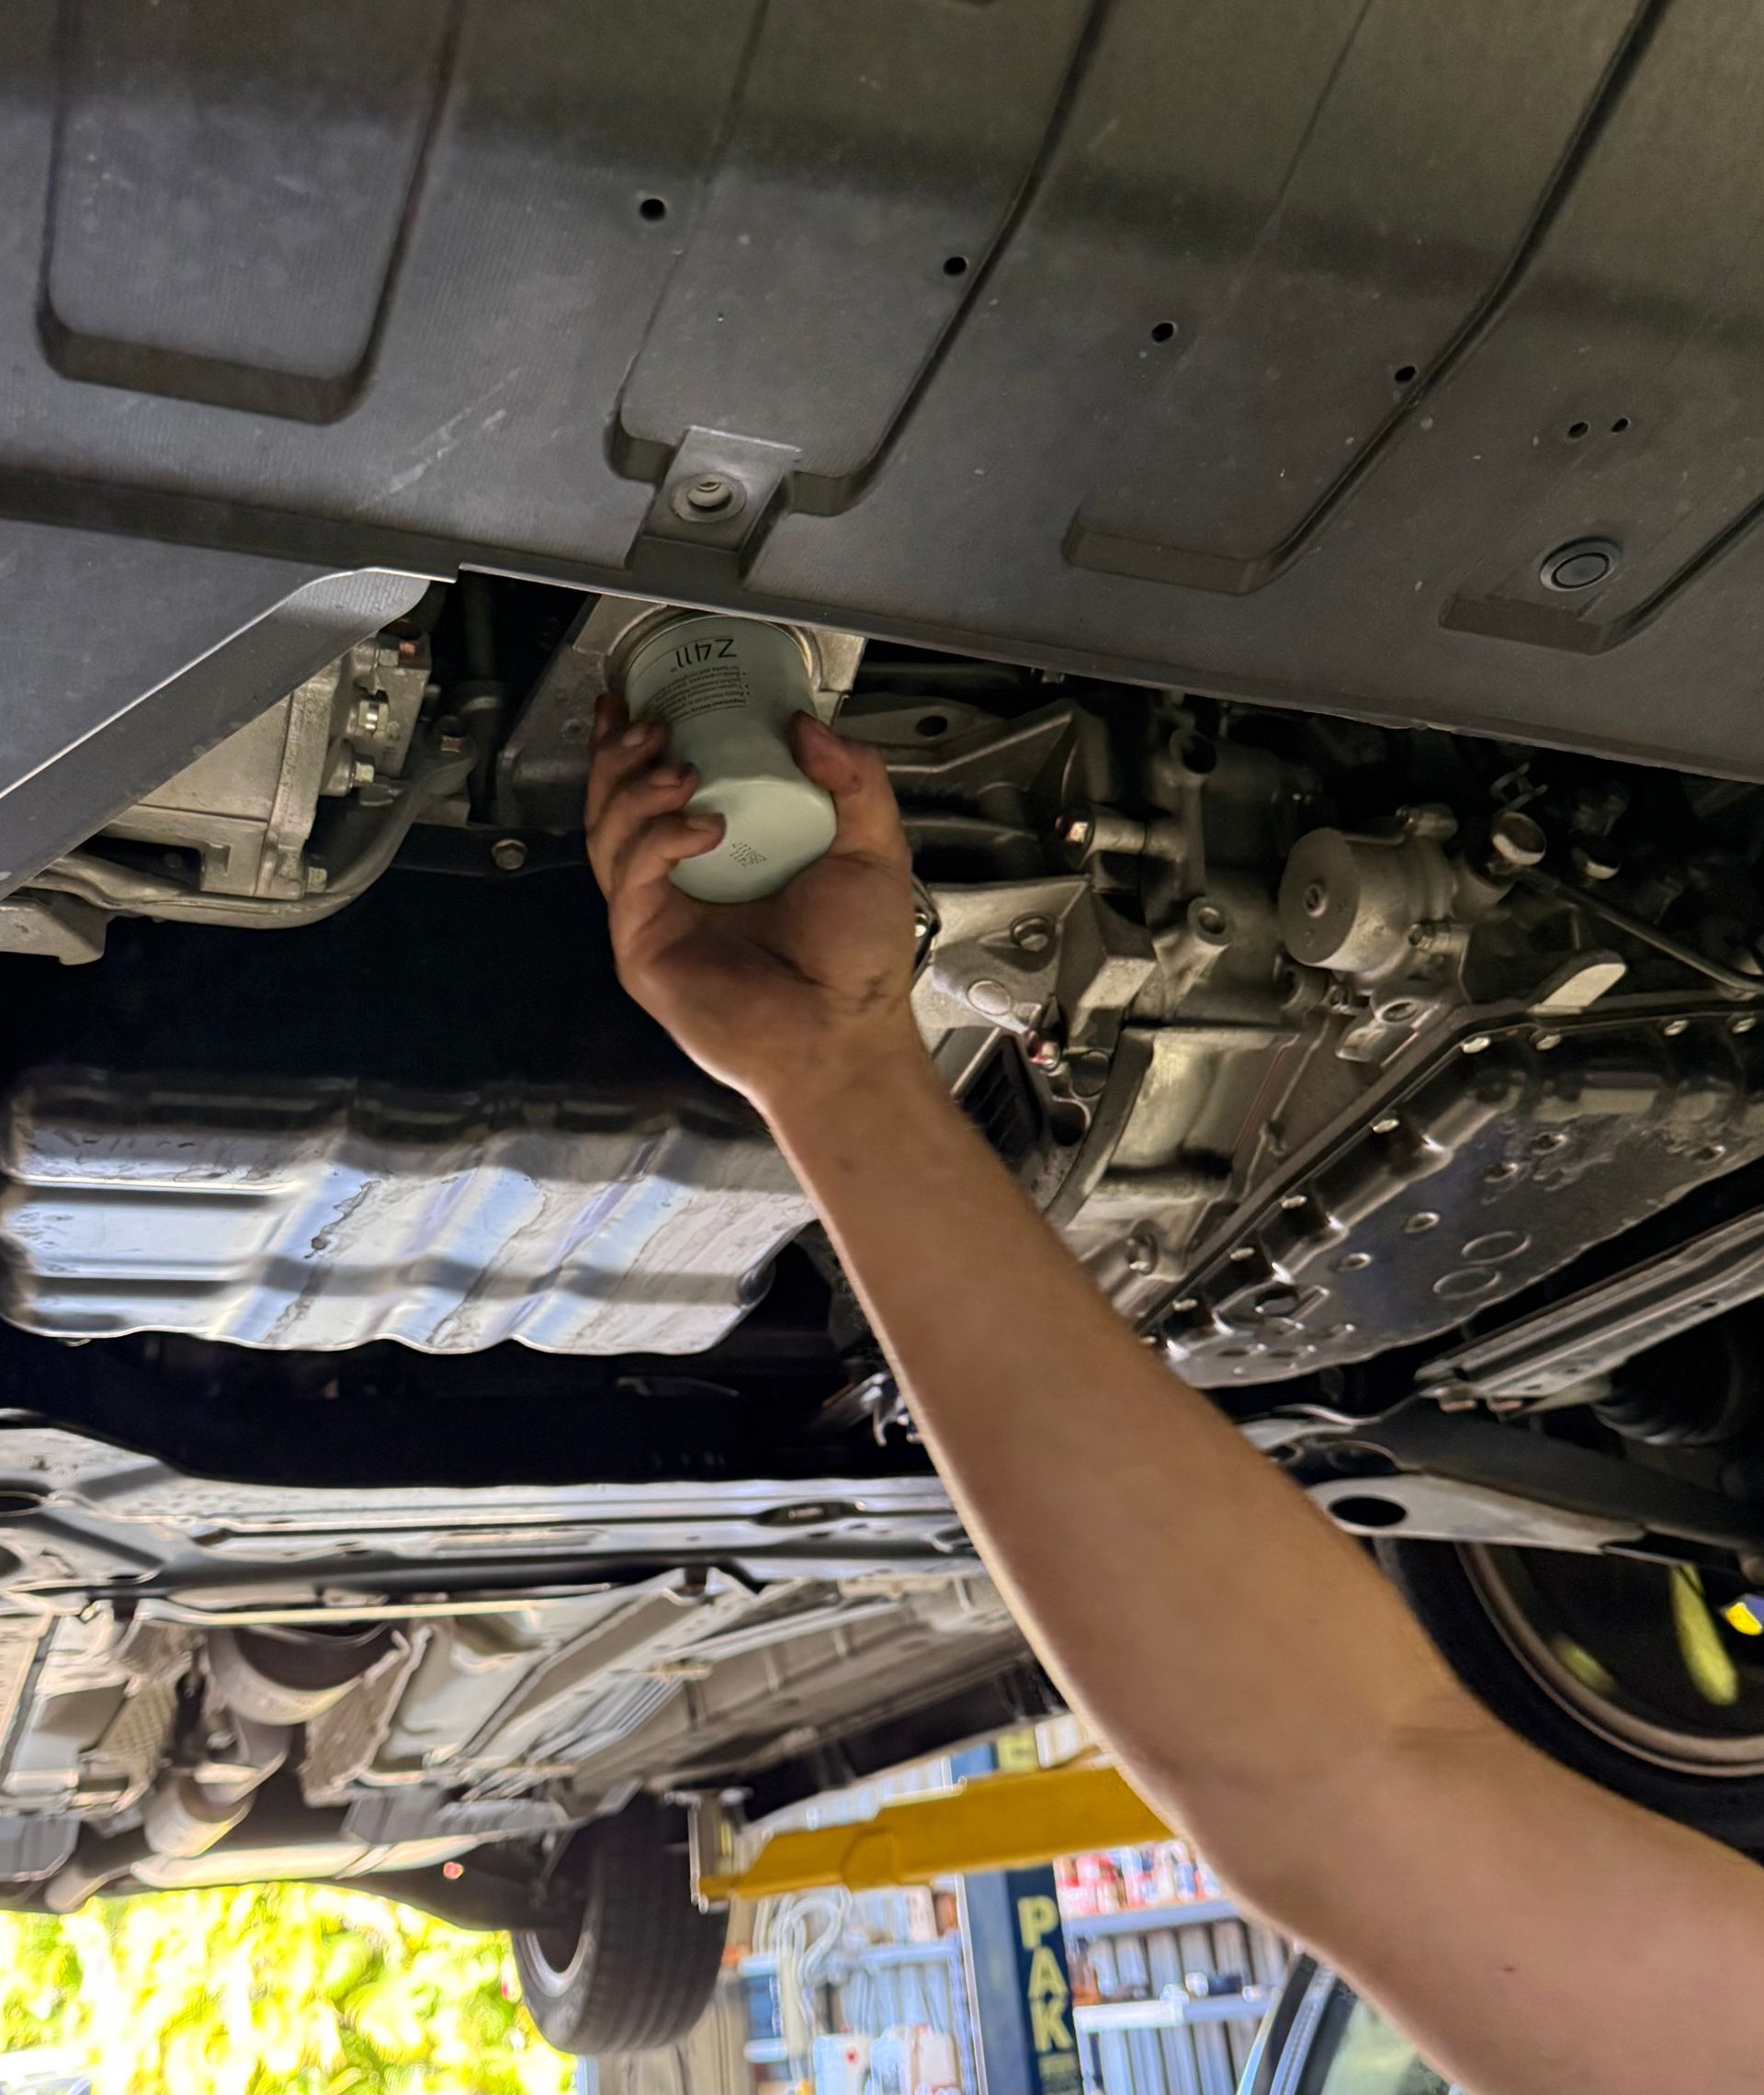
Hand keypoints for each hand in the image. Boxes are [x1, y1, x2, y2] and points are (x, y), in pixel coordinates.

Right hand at [585, 694, 923, 1115]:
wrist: (845, 1037)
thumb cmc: (857, 966)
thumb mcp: (872, 851)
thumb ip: (853, 782)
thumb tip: (809, 726)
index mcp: (725, 861)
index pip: (661, 794)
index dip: (641, 749)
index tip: (643, 705)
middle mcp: (681, 888)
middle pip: (616, 807)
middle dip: (622, 759)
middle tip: (651, 726)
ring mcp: (656, 919)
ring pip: (610, 836)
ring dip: (635, 790)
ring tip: (677, 769)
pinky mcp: (644, 949)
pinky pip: (629, 879)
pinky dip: (658, 839)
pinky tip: (701, 827)